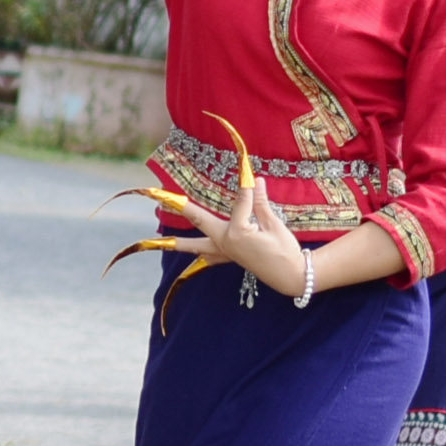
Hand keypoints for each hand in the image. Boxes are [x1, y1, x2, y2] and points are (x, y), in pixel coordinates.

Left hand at [166, 158, 310, 296]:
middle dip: (180, 206)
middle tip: (159, 195)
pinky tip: (190, 254)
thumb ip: (260, 203)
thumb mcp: (274, 225)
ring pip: (195, 245)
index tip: (246, 169)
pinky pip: (207, 257)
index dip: (248, 187)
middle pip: (199, 219)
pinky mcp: (228, 258)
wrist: (290, 276)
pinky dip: (196, 254)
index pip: (240, 202)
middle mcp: (224, 242)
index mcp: (237, 232)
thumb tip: (256, 181)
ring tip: (155, 241)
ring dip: (176, 241)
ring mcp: (224, 252)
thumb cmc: (285, 250)